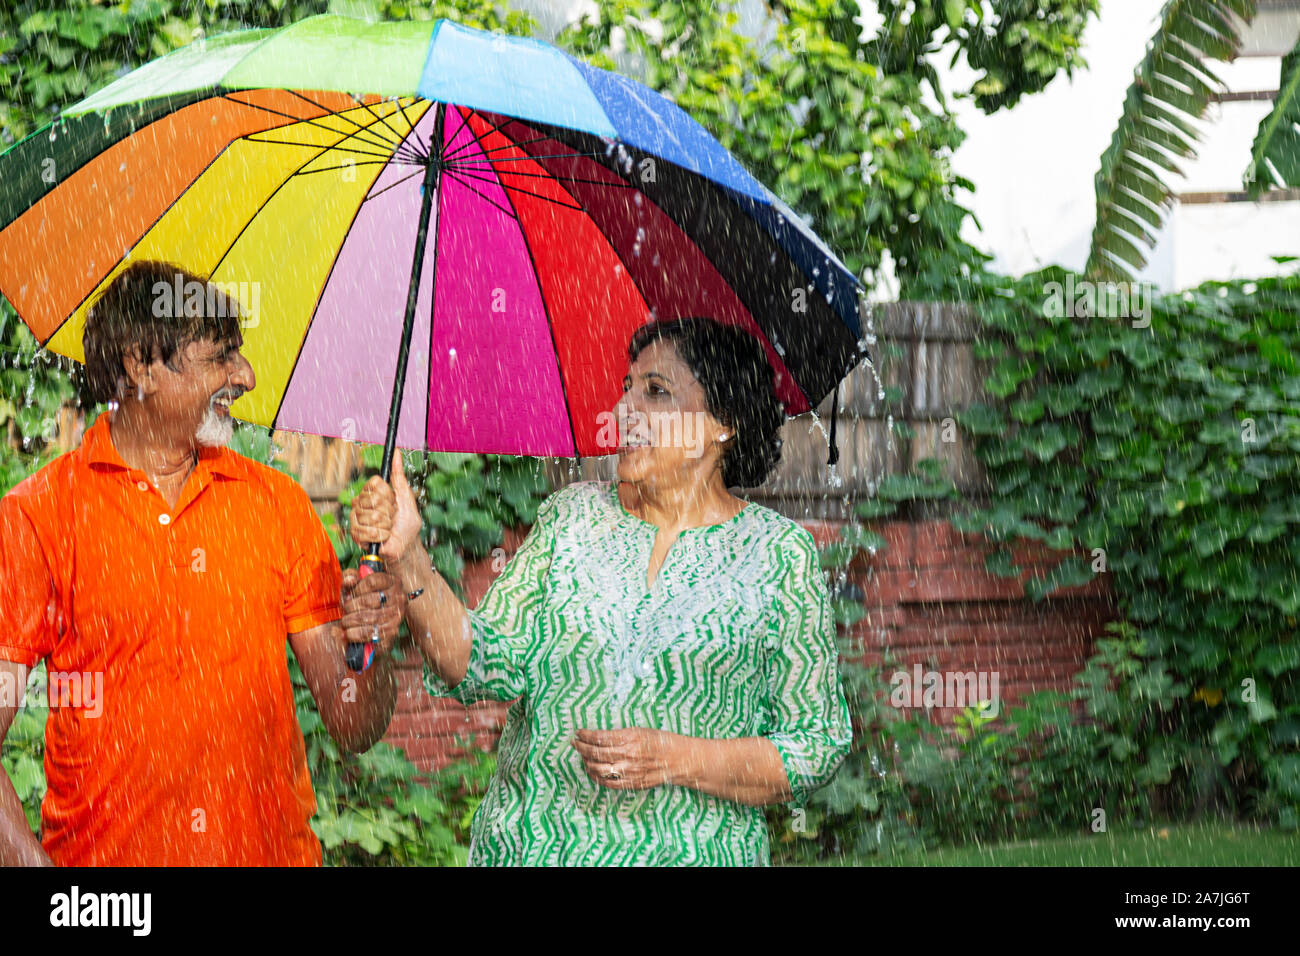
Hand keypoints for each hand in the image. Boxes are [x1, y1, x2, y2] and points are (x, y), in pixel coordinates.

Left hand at [338, 567, 406, 655]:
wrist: (379, 621)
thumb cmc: (366, 599)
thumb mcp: (358, 585)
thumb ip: (351, 578)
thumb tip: (349, 580)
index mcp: (392, 582)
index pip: (372, 582)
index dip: (356, 589)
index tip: (350, 595)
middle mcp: (399, 598)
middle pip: (369, 601)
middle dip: (351, 607)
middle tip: (344, 610)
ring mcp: (397, 616)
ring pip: (369, 618)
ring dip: (351, 621)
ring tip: (344, 622)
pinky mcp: (392, 632)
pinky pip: (371, 634)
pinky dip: (355, 635)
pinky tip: (347, 634)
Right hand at [348, 448, 422, 563]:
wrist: (405, 547)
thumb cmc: (407, 524)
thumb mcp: (406, 498)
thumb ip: (399, 477)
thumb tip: (396, 453)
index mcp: (373, 492)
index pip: (375, 483)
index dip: (388, 494)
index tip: (394, 502)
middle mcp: (362, 502)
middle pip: (372, 499)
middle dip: (388, 511)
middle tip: (392, 518)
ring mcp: (356, 517)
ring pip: (370, 515)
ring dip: (385, 525)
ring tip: (388, 529)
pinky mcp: (354, 533)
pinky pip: (365, 530)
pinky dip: (379, 535)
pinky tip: (382, 537)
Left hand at [571, 727, 680, 789]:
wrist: (678, 760)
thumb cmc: (660, 742)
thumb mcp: (640, 730)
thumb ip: (620, 734)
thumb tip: (598, 736)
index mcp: (630, 738)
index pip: (599, 737)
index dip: (585, 735)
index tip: (578, 732)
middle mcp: (628, 755)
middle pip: (595, 752)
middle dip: (581, 747)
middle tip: (574, 743)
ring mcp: (629, 771)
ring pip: (598, 768)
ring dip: (586, 762)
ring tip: (582, 756)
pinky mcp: (631, 783)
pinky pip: (607, 783)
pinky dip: (596, 777)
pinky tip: (592, 771)